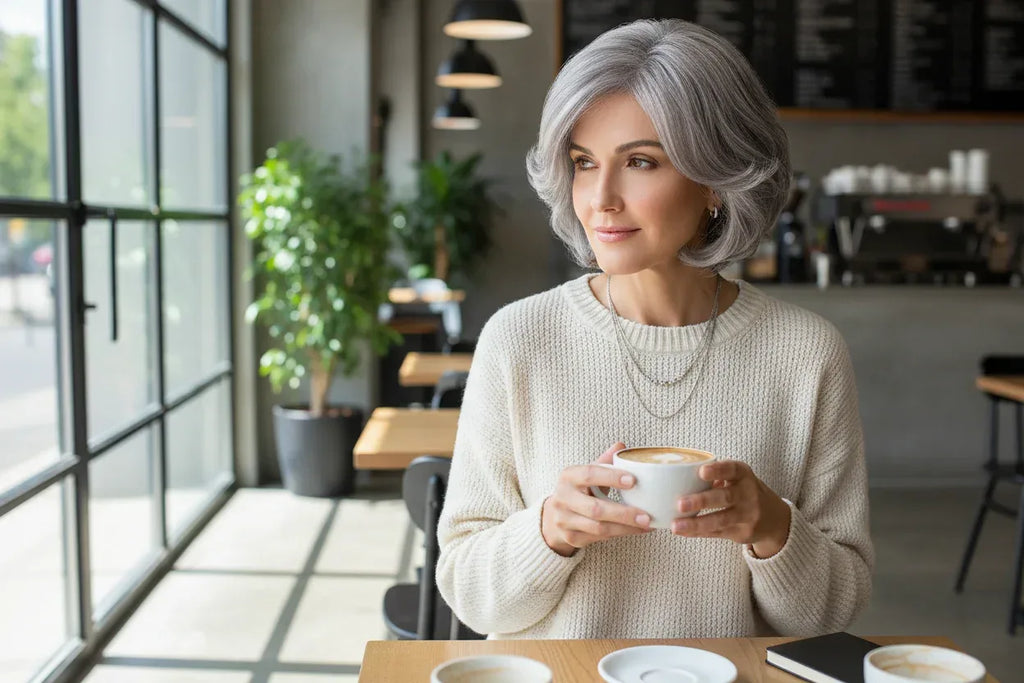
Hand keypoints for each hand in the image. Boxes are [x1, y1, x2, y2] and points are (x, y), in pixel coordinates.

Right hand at [541, 442, 653, 556]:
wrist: (554, 516)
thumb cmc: (578, 490)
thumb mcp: (587, 473)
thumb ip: (604, 461)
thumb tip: (621, 445)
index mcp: (568, 476)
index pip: (589, 475)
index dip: (611, 477)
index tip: (633, 480)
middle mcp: (563, 498)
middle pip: (596, 509)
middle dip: (623, 513)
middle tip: (646, 515)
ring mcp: (564, 520)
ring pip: (599, 528)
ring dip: (625, 527)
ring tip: (647, 524)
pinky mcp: (571, 537)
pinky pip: (599, 538)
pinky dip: (620, 534)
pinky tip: (636, 530)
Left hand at [671, 460, 790, 557]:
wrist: (775, 519)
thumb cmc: (745, 492)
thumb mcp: (738, 479)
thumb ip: (715, 477)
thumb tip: (681, 478)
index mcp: (745, 475)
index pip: (732, 469)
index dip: (718, 470)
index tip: (701, 471)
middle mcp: (749, 494)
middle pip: (725, 497)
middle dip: (702, 501)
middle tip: (680, 503)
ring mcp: (748, 516)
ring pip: (720, 520)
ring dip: (696, 523)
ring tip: (675, 525)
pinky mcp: (743, 533)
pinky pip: (717, 533)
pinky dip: (697, 532)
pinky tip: (682, 531)